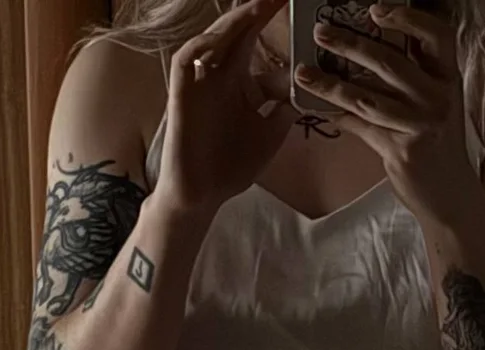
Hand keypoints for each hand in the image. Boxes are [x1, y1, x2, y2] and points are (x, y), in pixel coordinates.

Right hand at [155, 0, 297, 215]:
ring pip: (212, 42)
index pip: (257, 47)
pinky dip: (201, 48)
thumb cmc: (231, 167)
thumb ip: (283, 110)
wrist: (203, 195)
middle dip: (256, 12)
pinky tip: (221, 39)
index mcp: (240, 86)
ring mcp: (201, 85)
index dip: (273, 26)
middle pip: (237, 35)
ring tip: (258, 6)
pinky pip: (186, 62)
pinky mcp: (182, 96)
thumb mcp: (269, 135)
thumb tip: (303, 89)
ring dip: (233, 23)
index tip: (295, 8)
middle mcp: (219, 79)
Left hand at [293, 4, 478, 222]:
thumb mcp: (434, 107)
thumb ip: (412, 81)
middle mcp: (438, 98)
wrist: (449, 195)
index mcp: (448, 80)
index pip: (437, 36)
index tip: (377, 10)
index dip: (409, 19)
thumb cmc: (437, 147)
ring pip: (367, 97)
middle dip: (350, 44)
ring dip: (330, 84)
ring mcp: (421, 125)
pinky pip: (362, 127)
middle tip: (320, 32)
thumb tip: (364, 54)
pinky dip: (338, 116)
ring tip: (303, 73)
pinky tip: (318, 107)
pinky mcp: (403, 150)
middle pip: (390, 63)